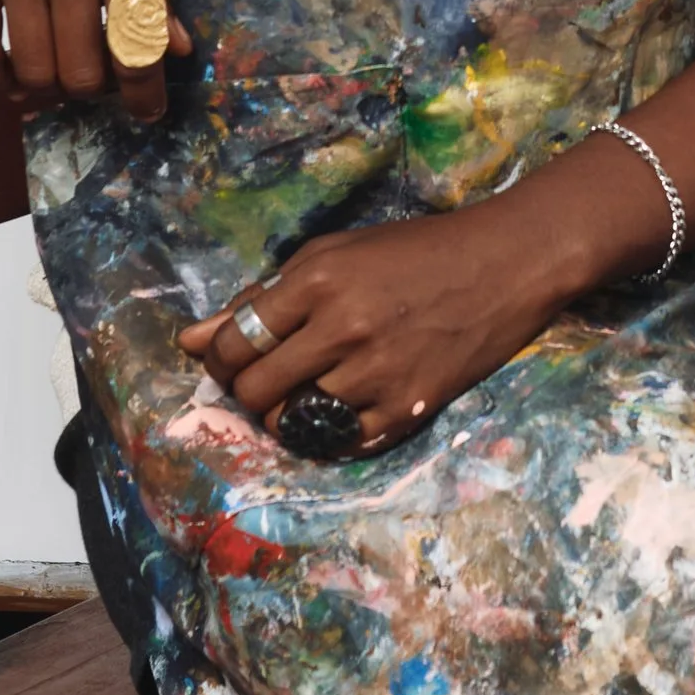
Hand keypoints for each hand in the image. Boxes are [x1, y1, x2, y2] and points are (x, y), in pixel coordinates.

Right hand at [0, 0, 191, 120]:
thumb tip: (176, 44)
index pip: (141, 46)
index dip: (147, 95)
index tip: (149, 113)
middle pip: (85, 72)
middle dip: (98, 90)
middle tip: (102, 77)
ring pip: (34, 70)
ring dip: (50, 86)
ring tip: (59, 73)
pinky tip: (13, 64)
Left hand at [179, 201, 591, 451]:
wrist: (505, 264)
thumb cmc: (415, 251)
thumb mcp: (334, 254)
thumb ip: (262, 297)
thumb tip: (189, 340)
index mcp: (316, 279)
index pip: (233, 343)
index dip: (219, 360)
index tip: (230, 361)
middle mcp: (341, 327)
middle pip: (253, 390)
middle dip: (246, 391)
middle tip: (266, 381)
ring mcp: (375, 373)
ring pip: (290, 422)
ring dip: (287, 414)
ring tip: (307, 392)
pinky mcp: (406, 407)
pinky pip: (339, 443)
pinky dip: (327, 434)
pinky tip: (339, 409)